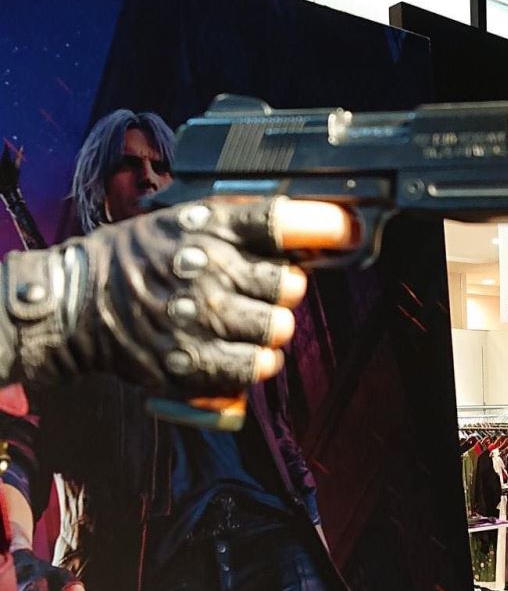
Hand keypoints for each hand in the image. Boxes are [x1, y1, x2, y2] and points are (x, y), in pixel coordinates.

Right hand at [1, 197, 356, 397]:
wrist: (75, 303)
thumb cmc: (134, 258)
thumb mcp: (181, 220)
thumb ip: (239, 227)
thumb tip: (307, 233)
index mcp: (207, 226)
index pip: (283, 220)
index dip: (328, 226)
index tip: (350, 231)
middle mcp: (209, 268)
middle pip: (291, 285)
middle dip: (283, 292)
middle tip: (259, 292)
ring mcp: (200, 317)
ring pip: (278, 330)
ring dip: (269, 331)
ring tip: (242, 324)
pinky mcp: (190, 362)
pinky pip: (252, 369)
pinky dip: (251, 365)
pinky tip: (236, 353)